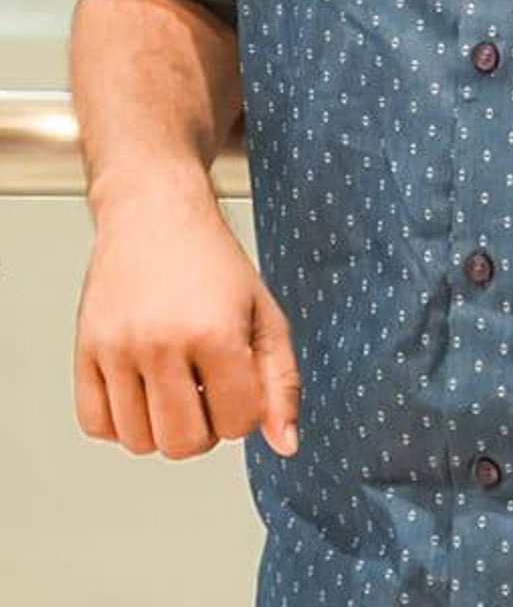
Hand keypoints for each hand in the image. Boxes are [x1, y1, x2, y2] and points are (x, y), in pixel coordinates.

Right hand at [74, 179, 299, 460]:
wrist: (156, 211)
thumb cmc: (211, 261)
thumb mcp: (263, 312)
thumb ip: (281, 380)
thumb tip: (286, 444)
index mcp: (214, 331)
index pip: (236, 423)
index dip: (244, 410)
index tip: (237, 380)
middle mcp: (161, 342)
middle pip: (184, 444)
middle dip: (204, 428)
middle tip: (206, 389)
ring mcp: (118, 347)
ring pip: (139, 443)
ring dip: (162, 426)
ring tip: (174, 384)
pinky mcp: (85, 348)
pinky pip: (96, 425)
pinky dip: (120, 422)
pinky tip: (141, 389)